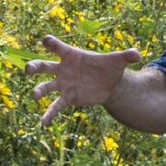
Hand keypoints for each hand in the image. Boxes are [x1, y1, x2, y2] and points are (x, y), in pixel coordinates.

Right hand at [26, 34, 141, 124]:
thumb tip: (137, 54)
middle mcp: (62, 69)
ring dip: (39, 90)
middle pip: (43, 66)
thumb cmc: (109, 67)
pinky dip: (49, 114)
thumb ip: (125, 55)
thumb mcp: (117, 61)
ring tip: (35, 96)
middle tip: (28, 70)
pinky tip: (43, 123)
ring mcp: (63, 84)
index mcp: (71, 55)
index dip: (50, 43)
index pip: (56, 46)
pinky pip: (55, 106)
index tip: (45, 41)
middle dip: (34, 66)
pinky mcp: (67, 98)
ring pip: (46, 86)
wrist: (109, 84)